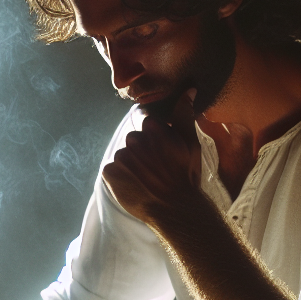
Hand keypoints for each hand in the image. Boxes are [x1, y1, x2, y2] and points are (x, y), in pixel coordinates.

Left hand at [103, 92, 201, 223]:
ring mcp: (121, 157)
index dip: (155, 138)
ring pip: (123, 155)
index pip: (147, 124)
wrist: (174, 209)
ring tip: (145, 179)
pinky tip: (134, 185)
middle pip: (133, 139)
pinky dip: (119, 177)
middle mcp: (134, 140)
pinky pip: (111, 170)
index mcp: (153, 129)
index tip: (161, 152)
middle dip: (142, 150)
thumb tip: (188, 90)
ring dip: (130, 164)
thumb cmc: (185, 176)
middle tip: (154, 167)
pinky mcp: (110, 173)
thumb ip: (184, 116)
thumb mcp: (190, 144)